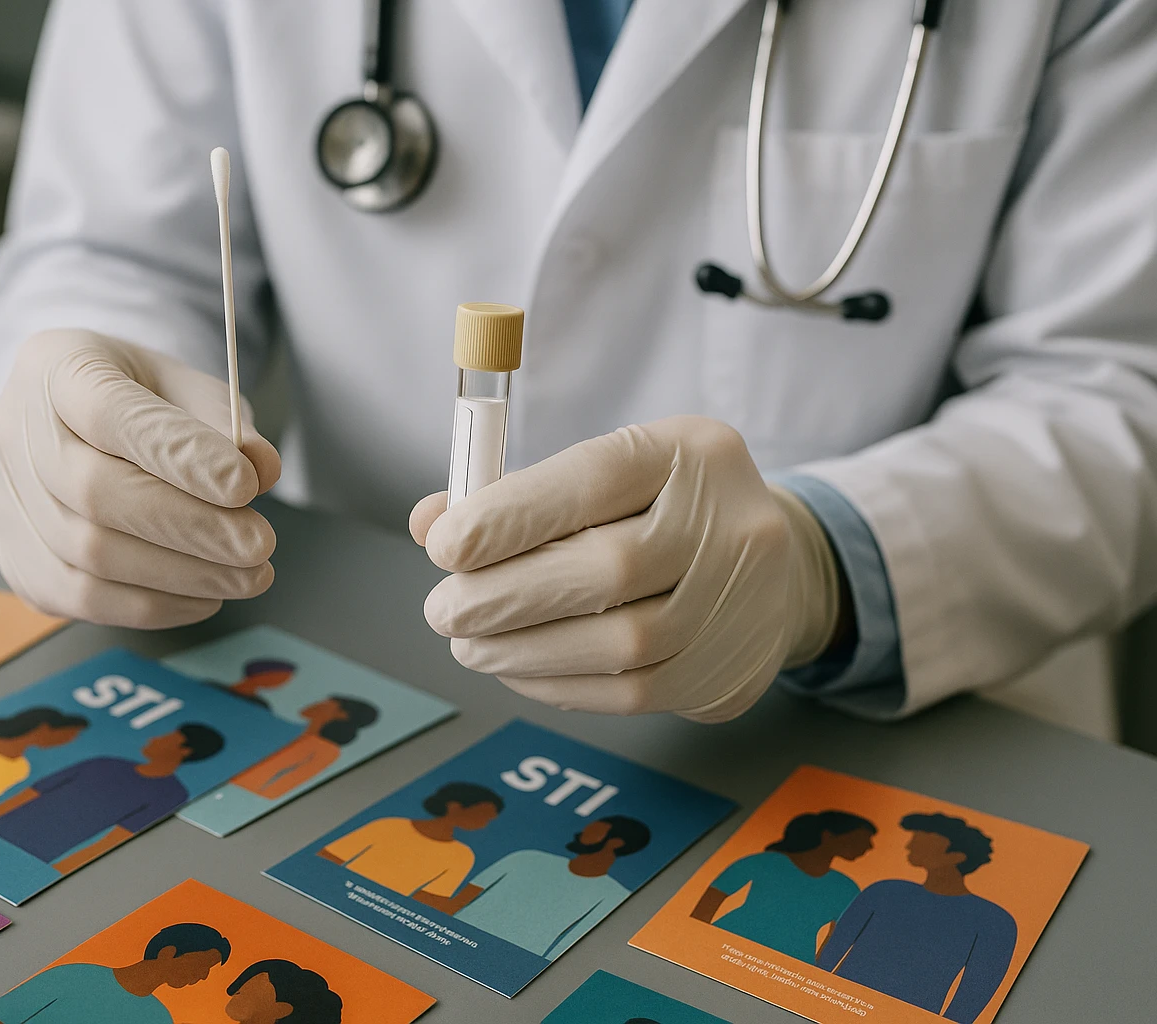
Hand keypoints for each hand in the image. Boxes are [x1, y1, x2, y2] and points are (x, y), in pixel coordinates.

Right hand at [0, 329, 278, 627]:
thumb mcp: (189, 387)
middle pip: (93, 493)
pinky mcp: (16, 559)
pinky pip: (80, 598)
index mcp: (55, 366)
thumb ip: (226, 424)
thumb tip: (261, 470)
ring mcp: (7, 500)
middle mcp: (14, 432)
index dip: (178, 455)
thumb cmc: (142, 399)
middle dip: (189, 528)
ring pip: (86, 555)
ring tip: (247, 575)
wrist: (78, 420)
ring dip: (180, 574)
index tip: (246, 486)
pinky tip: (204, 596)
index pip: (109, 412)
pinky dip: (152, 606)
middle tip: (259, 545)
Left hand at [410, 417, 842, 721]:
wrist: (778, 570)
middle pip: (608, 569)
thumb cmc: (662, 511)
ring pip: (619, 643)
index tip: (443, 546)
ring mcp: (740, 604)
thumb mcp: (607, 475)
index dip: (510, 516)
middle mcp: (730, 524)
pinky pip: (632, 693)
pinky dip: (557, 684)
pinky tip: (516, 668)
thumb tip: (431, 525)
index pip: (594, 479)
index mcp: (691, 452)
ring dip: (523, 650)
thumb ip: (518, 493)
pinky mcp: (730, 673)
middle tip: (443, 610)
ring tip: (469, 643)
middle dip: (505, 596)